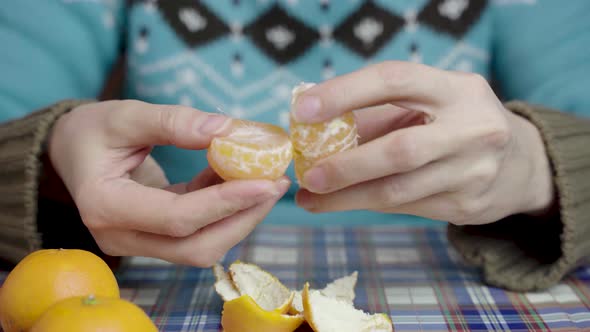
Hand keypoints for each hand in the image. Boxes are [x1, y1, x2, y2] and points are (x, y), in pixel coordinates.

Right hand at [49, 100, 289, 265]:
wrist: (69, 150)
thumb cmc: (91, 130)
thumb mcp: (125, 115)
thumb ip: (173, 121)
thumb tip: (226, 129)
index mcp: (105, 206)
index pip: (177, 218)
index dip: (226, 203)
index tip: (267, 182)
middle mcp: (120, 236)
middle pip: (195, 246)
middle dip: (242, 218)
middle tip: (276, 184)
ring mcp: (137, 242)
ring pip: (200, 246)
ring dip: (239, 217)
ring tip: (267, 181)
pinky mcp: (153, 237)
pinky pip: (196, 232)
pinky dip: (223, 208)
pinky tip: (239, 179)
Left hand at [293, 62, 553, 224]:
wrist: (522, 165)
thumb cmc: (457, 124)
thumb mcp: (430, 104)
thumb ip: (379, 112)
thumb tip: (312, 126)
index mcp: (457, 89)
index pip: (395, 81)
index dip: (345, 92)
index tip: (303, 108)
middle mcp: (472, 129)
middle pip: (399, 150)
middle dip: (346, 166)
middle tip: (308, 174)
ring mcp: (474, 172)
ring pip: (398, 191)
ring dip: (347, 197)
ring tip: (310, 199)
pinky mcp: (467, 206)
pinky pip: (405, 208)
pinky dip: (368, 204)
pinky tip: (342, 202)